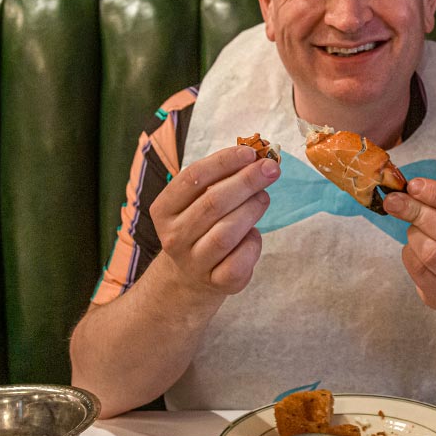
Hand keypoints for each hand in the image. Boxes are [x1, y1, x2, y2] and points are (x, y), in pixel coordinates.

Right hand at [146, 145, 276, 295]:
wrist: (190, 275)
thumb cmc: (200, 226)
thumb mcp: (197, 200)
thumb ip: (220, 179)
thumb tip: (258, 159)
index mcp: (164, 210)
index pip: (192, 178)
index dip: (224, 162)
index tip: (250, 152)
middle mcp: (174, 237)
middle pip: (213, 203)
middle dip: (246, 181)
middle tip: (271, 168)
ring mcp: (194, 262)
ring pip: (227, 232)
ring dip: (252, 209)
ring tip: (263, 197)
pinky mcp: (217, 282)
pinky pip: (241, 259)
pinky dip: (254, 242)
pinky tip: (253, 234)